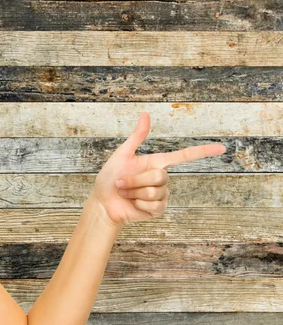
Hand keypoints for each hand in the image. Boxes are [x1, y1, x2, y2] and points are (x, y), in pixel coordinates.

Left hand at [90, 112, 226, 227]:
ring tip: (125, 193)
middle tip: (122, 183)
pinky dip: (138, 205)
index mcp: (157, 163)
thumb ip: (137, 137)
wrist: (103, 203)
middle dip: (136, 180)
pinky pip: (154, 206)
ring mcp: (161, 195)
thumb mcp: (122, 155)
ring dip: (134, 192)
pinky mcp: (157, 210)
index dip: (203, 151)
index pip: (184, 156)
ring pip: (154, 192)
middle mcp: (162, 178)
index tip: (221, 148)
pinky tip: (132, 204)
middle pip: (159, 176)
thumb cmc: (109, 179)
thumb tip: (146, 114)